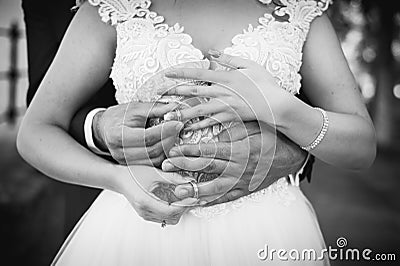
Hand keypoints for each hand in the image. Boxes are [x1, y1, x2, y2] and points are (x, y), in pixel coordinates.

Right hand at [93, 102, 182, 165]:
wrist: (105, 128)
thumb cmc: (120, 116)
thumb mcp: (136, 108)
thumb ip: (156, 108)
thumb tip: (176, 108)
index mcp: (118, 135)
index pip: (146, 136)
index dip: (164, 130)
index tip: (177, 122)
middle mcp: (120, 152)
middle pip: (151, 150)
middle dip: (169, 140)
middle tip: (179, 129)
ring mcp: (126, 162)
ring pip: (153, 160)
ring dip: (168, 149)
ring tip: (175, 136)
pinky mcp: (132, 167)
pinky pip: (152, 164)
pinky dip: (164, 156)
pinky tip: (170, 146)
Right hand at [115, 165, 198, 224]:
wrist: (119, 179)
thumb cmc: (134, 173)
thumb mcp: (154, 173)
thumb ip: (172, 177)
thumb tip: (190, 181)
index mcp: (145, 202)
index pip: (171, 211)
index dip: (185, 205)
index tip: (195, 198)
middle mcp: (145, 212)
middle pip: (172, 218)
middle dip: (184, 209)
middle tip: (194, 198)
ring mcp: (145, 215)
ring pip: (168, 220)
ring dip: (179, 211)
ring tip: (186, 199)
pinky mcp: (146, 214)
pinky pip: (163, 218)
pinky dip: (173, 211)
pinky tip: (177, 201)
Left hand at [162, 50, 291, 130]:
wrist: (276, 105)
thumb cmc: (264, 83)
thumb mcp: (248, 65)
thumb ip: (228, 59)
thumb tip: (211, 52)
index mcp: (225, 78)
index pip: (199, 74)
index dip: (182, 73)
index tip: (167, 73)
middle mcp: (222, 92)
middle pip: (194, 91)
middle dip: (175, 92)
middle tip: (158, 94)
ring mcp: (224, 106)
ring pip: (198, 109)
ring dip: (182, 112)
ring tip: (167, 115)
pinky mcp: (229, 118)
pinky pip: (210, 122)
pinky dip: (198, 125)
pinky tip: (187, 128)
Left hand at [162, 122, 277, 204]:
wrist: (292, 155)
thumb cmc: (272, 137)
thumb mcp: (254, 127)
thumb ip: (233, 130)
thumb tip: (213, 131)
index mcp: (239, 150)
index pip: (209, 151)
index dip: (189, 151)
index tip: (173, 150)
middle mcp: (239, 168)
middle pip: (206, 168)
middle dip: (183, 167)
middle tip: (165, 167)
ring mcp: (242, 181)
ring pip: (215, 188)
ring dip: (195, 190)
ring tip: (178, 192)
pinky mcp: (246, 189)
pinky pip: (227, 198)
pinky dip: (213, 202)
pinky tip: (198, 204)